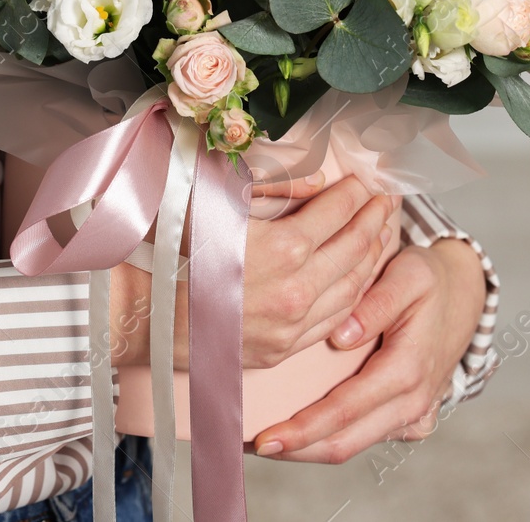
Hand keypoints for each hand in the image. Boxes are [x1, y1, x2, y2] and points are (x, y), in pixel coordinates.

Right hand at [110, 174, 398, 369]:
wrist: (144, 312)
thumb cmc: (174, 250)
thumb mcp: (218, 201)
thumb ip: (273, 187)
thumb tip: (317, 182)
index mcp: (283, 248)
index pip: (336, 212)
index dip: (354, 192)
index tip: (364, 180)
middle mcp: (298, 290)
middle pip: (355, 247)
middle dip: (374, 218)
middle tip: (386, 200)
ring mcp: (294, 325)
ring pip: (354, 286)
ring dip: (373, 255)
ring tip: (382, 232)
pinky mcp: (284, 349)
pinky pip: (336, 318)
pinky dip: (356, 293)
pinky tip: (361, 276)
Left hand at [250, 238, 485, 461]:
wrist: (465, 296)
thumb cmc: (429, 281)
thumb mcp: (410, 275)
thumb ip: (378, 302)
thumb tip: (341, 337)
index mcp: (408, 370)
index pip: (346, 409)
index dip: (303, 428)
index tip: (264, 436)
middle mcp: (412, 402)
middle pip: (345, 442)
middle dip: (296, 449)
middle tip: (250, 445)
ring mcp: (413, 416)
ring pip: (352, 446)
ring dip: (308, 449)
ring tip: (265, 442)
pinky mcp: (408, 419)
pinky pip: (364, 437)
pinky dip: (330, 439)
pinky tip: (299, 432)